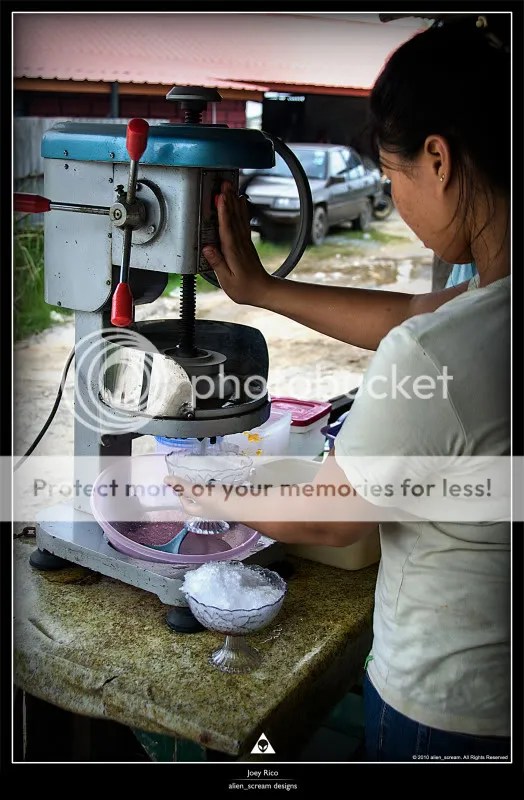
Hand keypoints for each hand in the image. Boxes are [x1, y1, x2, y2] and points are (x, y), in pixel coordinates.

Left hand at [164, 475, 231, 521]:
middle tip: (191, 481)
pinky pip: (222, 495)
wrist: (246, 505)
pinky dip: (219, 489)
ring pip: (210, 499)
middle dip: (194, 494)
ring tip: (205, 480)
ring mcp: (222, 507)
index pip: (186, 506)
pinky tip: (221, 482)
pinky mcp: (232, 501)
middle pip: (198, 504)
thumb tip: (165, 479)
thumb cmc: (220, 500)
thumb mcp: (198, 492)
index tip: (179, 486)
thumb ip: (183, 486)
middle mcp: (210, 512)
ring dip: (207, 491)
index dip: (181, 496)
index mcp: (200, 511)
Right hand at [202, 181, 274, 306]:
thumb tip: (208, 248)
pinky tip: (240, 200)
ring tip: (230, 186)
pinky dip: (241, 209)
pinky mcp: (247, 242)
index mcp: (232, 252)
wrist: (263, 291)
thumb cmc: (244, 288)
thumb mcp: (227, 280)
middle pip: (233, 218)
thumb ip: (217, 263)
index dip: (222, 212)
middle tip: (224, 183)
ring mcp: (244, 241)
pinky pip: (243, 221)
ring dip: (233, 200)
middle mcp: (239, 243)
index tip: (219, 198)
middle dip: (228, 200)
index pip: (226, 228)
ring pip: (238, 217)